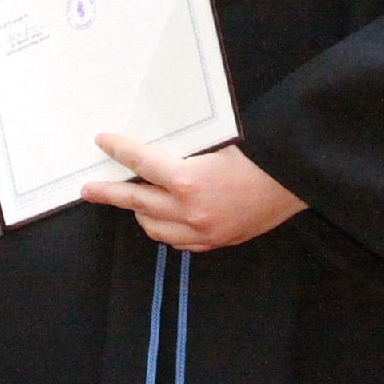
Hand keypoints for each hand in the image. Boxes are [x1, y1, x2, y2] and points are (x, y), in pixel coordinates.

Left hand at [81, 136, 305, 250]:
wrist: (294, 182)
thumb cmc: (259, 156)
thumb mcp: (217, 144)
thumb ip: (185, 152)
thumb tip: (156, 151)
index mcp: (188, 179)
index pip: (141, 162)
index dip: (119, 150)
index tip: (103, 142)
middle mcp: (189, 210)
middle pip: (137, 201)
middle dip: (110, 193)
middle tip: (89, 189)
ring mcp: (201, 231)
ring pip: (154, 227)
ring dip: (140, 212)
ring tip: (134, 200)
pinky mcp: (215, 241)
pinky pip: (179, 241)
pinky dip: (167, 228)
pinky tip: (167, 218)